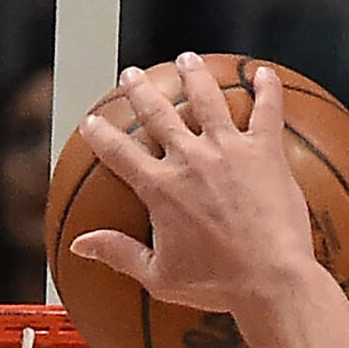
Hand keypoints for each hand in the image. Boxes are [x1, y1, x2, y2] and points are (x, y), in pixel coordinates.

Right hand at [71, 55, 316, 315]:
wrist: (269, 281)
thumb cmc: (217, 286)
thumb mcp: (160, 278)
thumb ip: (119, 254)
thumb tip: (79, 245)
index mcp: (160, 188)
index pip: (119, 152)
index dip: (100, 135)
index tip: (91, 123)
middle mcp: (190, 159)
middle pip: (158, 112)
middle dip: (140, 90)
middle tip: (132, 76)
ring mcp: (228, 149)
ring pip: (206, 97)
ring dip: (194, 75)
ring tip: (187, 61)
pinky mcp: (265, 151)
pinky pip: (267, 109)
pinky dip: (267, 88)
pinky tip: (264, 73)